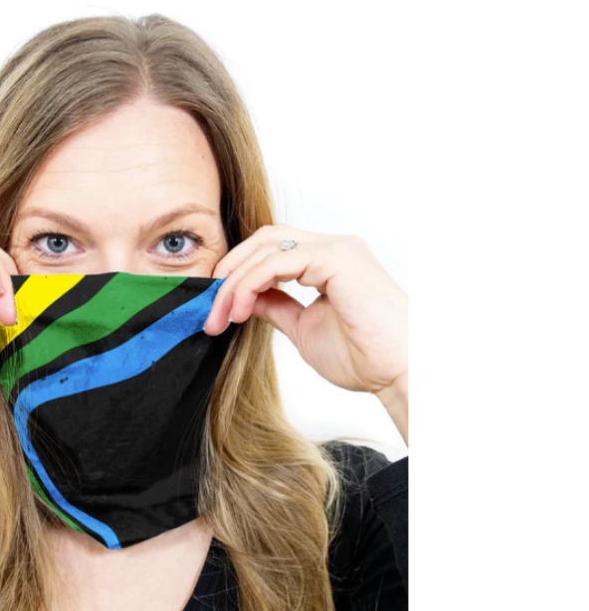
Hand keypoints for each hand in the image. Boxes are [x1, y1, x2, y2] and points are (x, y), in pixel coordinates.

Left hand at [203, 224, 407, 396]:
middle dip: (229, 272)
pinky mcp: (336, 258)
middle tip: (210, 309)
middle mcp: (331, 248)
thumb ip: (276, 308)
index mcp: (327, 262)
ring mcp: (335, 249)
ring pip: (265, 248)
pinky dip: (250, 283)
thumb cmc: (365, 356)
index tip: (217, 308)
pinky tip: (242, 309)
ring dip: (234, 282)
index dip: (237, 273)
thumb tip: (247, 300)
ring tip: (222, 316)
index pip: (270, 251)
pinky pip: (276, 261)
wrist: (399, 370)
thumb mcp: (303, 328)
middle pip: (262, 241)